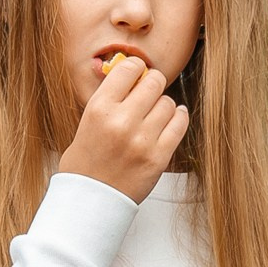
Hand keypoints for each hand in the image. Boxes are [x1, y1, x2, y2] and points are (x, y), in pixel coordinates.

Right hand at [60, 54, 190, 201]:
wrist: (91, 198)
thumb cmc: (87, 160)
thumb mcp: (88, 121)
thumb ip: (111, 98)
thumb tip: (135, 74)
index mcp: (99, 109)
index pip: (129, 68)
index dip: (137, 68)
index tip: (138, 73)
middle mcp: (121, 122)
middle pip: (154, 82)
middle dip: (153, 83)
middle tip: (150, 92)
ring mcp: (142, 140)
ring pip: (169, 103)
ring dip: (164, 105)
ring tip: (155, 114)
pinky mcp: (159, 157)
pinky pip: (180, 124)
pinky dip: (179, 118)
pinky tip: (172, 119)